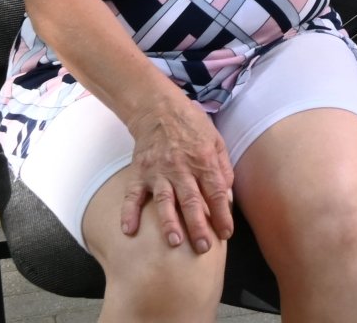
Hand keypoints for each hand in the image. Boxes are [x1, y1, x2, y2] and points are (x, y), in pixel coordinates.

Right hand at [120, 94, 235, 252]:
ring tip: (174, 242)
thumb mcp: (216, 140)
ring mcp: (158, 171)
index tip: (226, 233)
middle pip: (191, 201)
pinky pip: (133, 195)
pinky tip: (129, 230)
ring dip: (169, 222)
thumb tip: (227, 195)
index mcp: (203, 160)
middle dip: (198, 226)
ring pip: (164, 200)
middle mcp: (181, 167)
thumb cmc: (192, 125)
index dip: (223, 214)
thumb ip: (223, 168)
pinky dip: (129, 212)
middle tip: (203, 248)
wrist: (159, 108)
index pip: (216, 192)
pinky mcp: (140, 172)